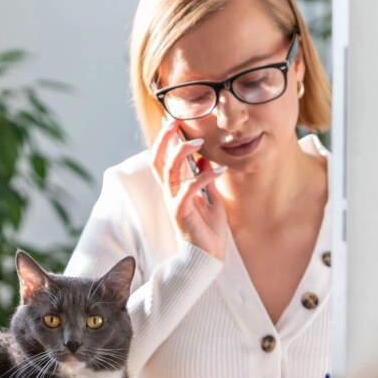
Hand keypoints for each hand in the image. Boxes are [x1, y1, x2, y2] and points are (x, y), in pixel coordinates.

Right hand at [150, 118, 227, 259]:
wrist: (207, 258)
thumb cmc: (208, 230)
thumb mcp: (210, 199)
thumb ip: (205, 179)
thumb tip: (207, 159)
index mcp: (175, 189)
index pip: (163, 158)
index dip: (164, 139)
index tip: (172, 119)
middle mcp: (170, 193)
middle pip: (157, 160)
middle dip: (164, 139)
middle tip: (174, 121)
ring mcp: (174, 202)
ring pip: (169, 171)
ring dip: (181, 153)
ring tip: (198, 141)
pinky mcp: (181, 213)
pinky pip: (189, 189)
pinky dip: (204, 176)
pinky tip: (220, 168)